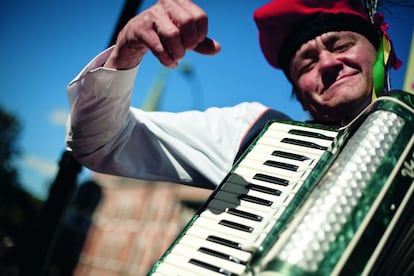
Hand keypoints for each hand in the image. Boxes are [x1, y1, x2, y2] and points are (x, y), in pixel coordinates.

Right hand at [104, 0, 220, 69]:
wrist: (136, 37)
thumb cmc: (165, 34)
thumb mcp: (185, 37)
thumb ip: (202, 43)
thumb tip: (218, 49)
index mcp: (180, 2)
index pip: (200, 17)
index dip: (201, 35)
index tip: (193, 43)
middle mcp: (166, 3)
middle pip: (188, 23)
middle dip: (190, 43)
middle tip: (185, 50)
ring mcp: (152, 14)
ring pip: (173, 35)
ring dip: (178, 53)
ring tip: (177, 58)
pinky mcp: (140, 28)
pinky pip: (158, 48)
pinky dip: (167, 60)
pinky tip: (170, 64)